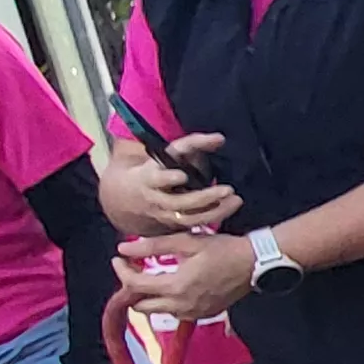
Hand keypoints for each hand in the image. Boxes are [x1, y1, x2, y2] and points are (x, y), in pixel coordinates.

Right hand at [104, 135, 241, 234]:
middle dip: (204, 197)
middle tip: (228, 189)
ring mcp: (164, 213)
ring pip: (188, 217)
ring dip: (214, 211)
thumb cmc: (158, 168)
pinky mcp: (172, 223)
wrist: (128, 196)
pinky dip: (212, 217)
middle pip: (179, 202)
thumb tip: (220, 138)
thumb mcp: (169, 153)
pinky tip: (229, 209)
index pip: (158, 177)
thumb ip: (194, 144)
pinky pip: (193, 224)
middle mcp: (156, 197)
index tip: (182, 176)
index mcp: (150, 176)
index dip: (168, 178)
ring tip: (236, 200)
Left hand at [118, 232, 253, 322]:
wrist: (255, 264)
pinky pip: (176, 313)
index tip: (118, 259)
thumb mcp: (187, 242)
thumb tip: (122, 249)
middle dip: (133, 290)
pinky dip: (168, 302)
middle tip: (135, 271)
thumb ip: (153, 246)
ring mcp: (193, 313)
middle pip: (142, 307)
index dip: (121, 271)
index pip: (134, 285)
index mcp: (175, 286)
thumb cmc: (222, 249)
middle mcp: (181, 305)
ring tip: (153, 277)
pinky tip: (174, 286)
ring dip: (150, 297)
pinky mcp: (204, 315)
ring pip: (158, 312)